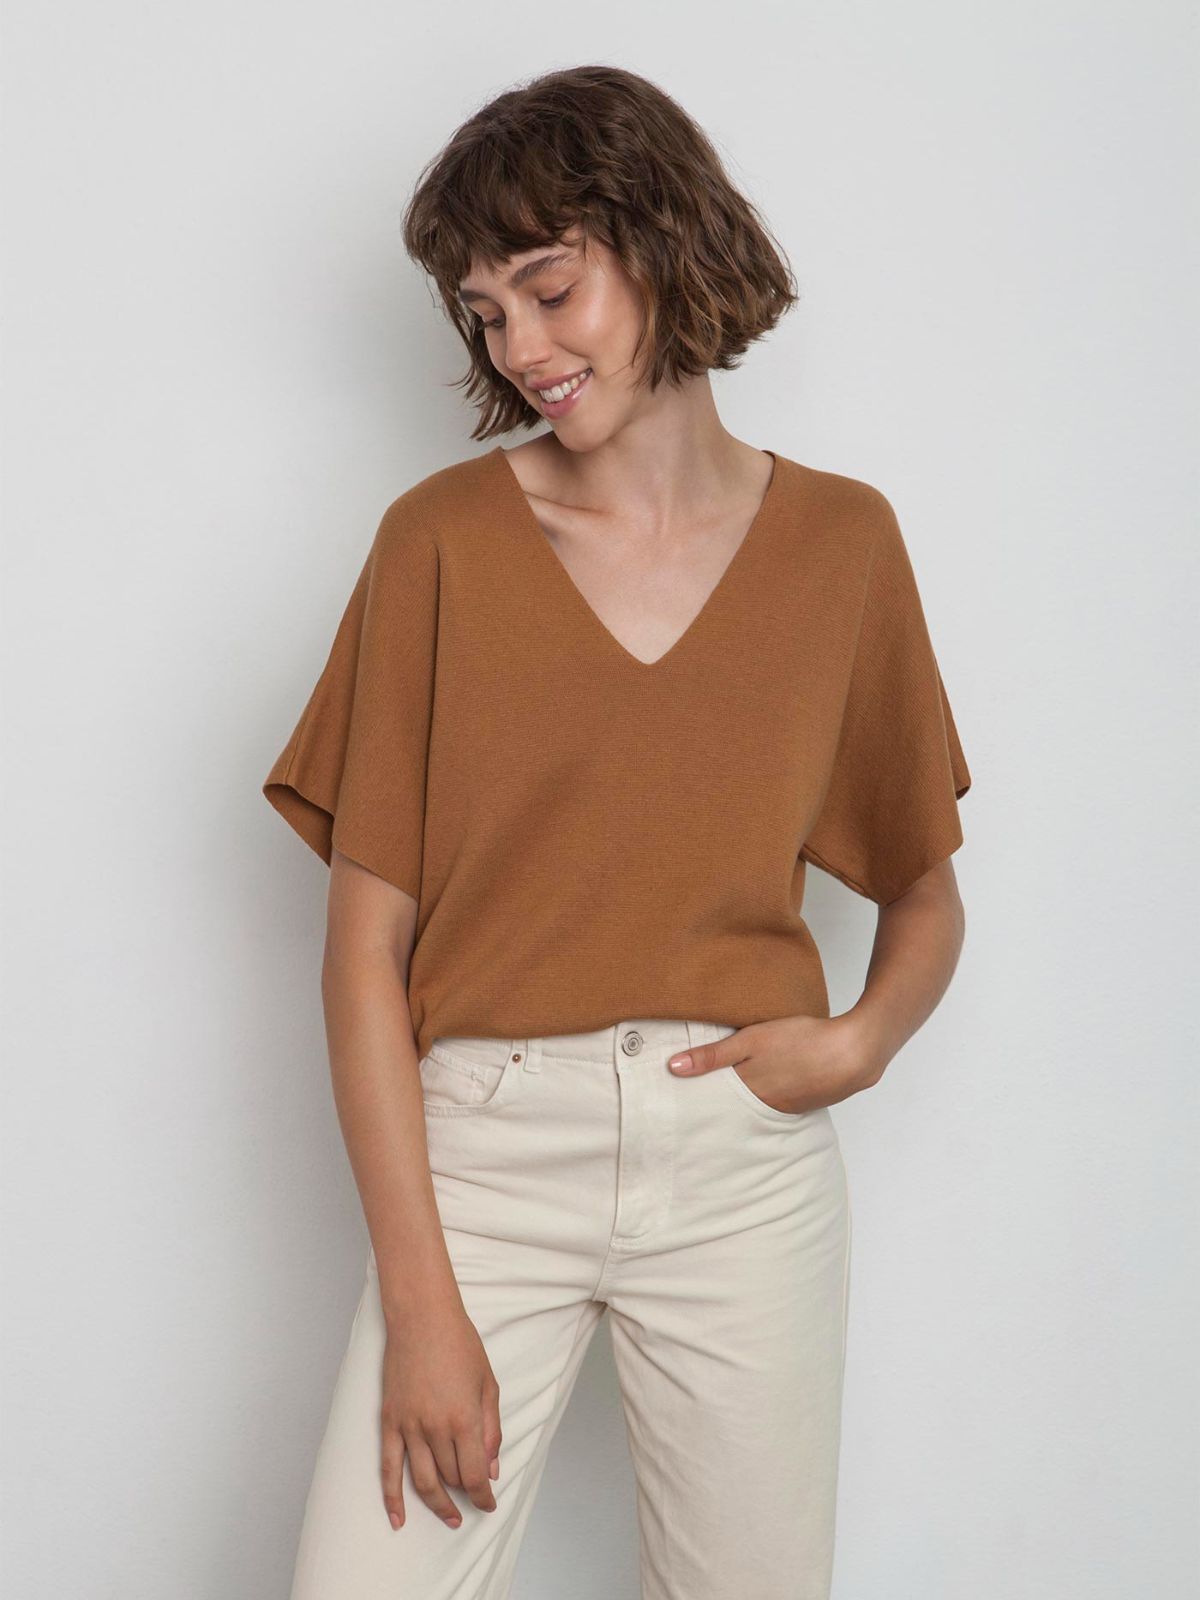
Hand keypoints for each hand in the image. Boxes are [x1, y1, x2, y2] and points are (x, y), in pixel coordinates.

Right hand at [380, 1301, 501, 1531]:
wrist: (422, 1317)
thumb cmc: (460, 1344)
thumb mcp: (488, 1383)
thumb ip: (491, 1430)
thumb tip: (491, 1468)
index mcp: (464, 1418)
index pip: (474, 1475)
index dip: (483, 1496)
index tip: (489, 1504)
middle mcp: (435, 1427)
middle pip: (451, 1477)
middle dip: (464, 1491)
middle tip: (473, 1498)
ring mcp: (409, 1426)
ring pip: (422, 1480)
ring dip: (437, 1504)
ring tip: (449, 1519)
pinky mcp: (390, 1421)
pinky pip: (388, 1467)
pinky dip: (392, 1498)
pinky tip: (399, 1520)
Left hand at [667, 1013, 884, 1112]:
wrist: (855, 1053)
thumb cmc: (801, 1041)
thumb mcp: (751, 1040)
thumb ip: (712, 1055)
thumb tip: (672, 1068)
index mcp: (748, 1091)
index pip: (715, 1102)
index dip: (698, 1101)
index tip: (678, 1105)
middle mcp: (766, 1105)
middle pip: (735, 1108)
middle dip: (718, 1106)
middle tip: (698, 1107)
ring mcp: (789, 1106)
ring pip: (758, 1106)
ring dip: (744, 1103)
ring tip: (730, 1096)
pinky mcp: (808, 1101)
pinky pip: (780, 1103)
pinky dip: (770, 1098)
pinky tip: (771, 1087)